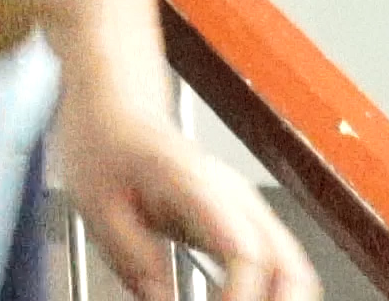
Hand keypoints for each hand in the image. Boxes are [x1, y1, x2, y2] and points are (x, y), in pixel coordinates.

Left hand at [55, 99, 319, 300]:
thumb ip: (133, 256)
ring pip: (293, 266)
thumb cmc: (104, 146)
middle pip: (288, 263)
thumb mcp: (96, 206)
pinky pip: (278, 263)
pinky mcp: (242, 218)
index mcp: (195, 187)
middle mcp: (234, 196)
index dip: (241, 298)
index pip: (245, 252)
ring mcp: (245, 206)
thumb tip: (162, 300)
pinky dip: (274, 294)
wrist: (113, 107)